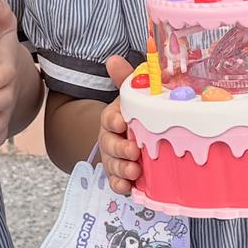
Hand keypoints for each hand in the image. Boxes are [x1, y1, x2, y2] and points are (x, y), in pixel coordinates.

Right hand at [97, 56, 141, 195]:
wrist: (138, 137)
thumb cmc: (138, 114)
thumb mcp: (134, 97)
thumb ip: (127, 80)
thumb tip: (113, 59)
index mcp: (115, 118)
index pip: (109, 118)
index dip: (113, 121)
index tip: (122, 123)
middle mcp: (111, 138)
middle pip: (109, 144)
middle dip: (119, 148)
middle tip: (134, 151)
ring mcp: (115, 158)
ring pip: (112, 164)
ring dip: (121, 169)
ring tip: (135, 171)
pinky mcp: (122, 174)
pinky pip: (116, 182)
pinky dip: (120, 186)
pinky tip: (129, 188)